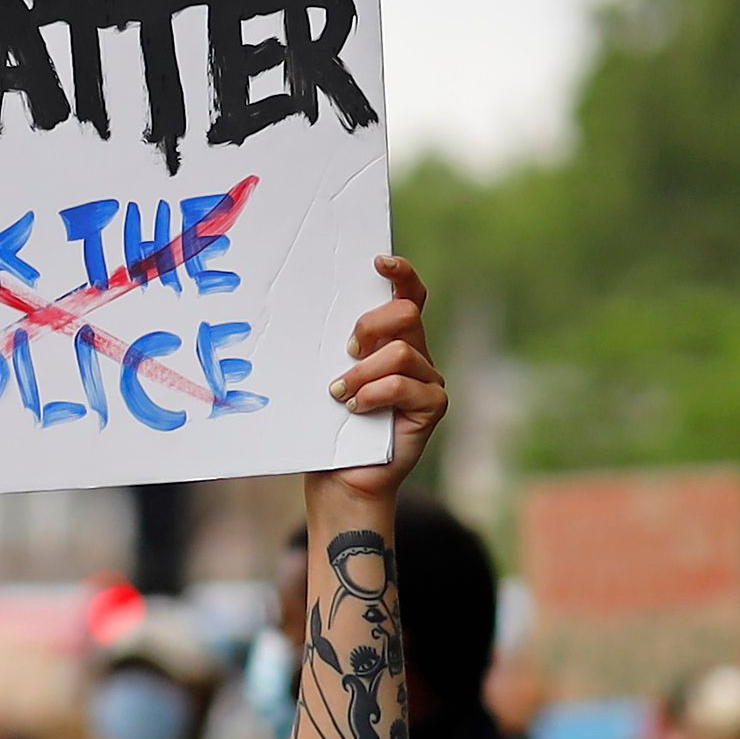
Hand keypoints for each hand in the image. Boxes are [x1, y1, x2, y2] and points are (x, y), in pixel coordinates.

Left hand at [317, 255, 443, 502]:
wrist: (340, 477)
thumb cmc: (328, 425)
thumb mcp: (326, 377)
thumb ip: (333, 350)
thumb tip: (308, 314)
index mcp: (390, 341)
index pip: (407, 296)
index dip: (401, 274)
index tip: (379, 262)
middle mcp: (414, 355)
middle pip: (406, 314)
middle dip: (371, 325)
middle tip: (345, 351)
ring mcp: (426, 380)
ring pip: (401, 352)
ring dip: (363, 372)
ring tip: (339, 394)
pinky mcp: (432, 406)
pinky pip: (405, 385)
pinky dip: (375, 394)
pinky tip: (357, 409)